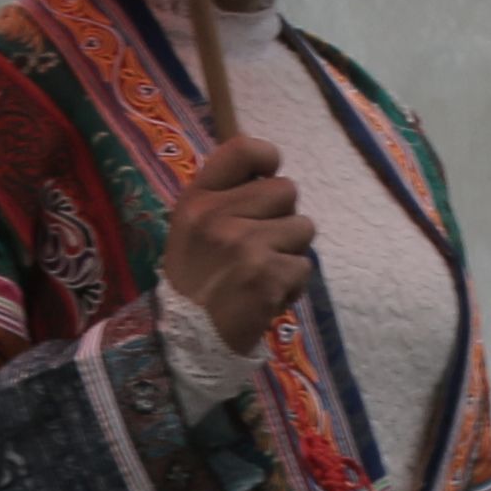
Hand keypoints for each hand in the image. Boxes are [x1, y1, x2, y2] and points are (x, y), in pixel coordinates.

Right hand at [160, 136, 314, 356]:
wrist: (186, 342)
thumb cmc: (194, 282)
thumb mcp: (191, 230)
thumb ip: (223, 199)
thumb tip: (269, 173)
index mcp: (197, 200)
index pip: (243, 149)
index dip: (267, 158)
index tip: (266, 178)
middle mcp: (218, 216)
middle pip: (286, 189)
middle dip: (282, 218)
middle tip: (260, 245)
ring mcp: (245, 245)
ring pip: (303, 228)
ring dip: (290, 254)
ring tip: (263, 273)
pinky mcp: (268, 276)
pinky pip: (304, 266)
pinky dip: (292, 286)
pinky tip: (267, 296)